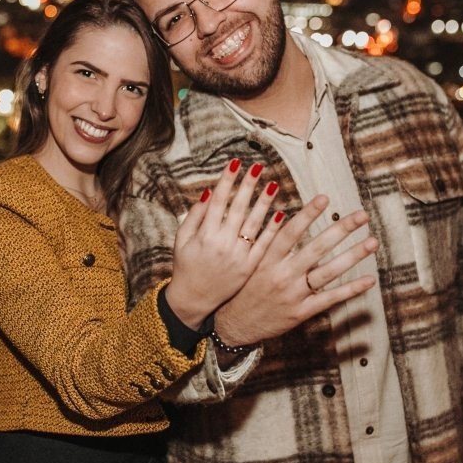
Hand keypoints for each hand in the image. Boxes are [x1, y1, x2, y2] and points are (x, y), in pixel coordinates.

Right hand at [164, 159, 282, 327]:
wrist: (194, 300)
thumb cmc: (185, 266)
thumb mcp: (182, 240)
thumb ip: (194, 216)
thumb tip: (209, 192)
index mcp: (204, 234)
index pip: (218, 201)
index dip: (228, 180)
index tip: (236, 163)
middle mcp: (222, 243)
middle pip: (238, 208)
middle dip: (248, 185)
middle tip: (258, 166)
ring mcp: (238, 256)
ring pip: (254, 224)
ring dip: (264, 203)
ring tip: (273, 183)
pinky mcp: (249, 267)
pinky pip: (264, 245)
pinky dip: (272, 229)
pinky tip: (281, 213)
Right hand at [212, 195, 378, 345]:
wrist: (233, 324)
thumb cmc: (242, 288)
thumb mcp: (249, 262)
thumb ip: (265, 239)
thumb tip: (282, 213)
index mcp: (267, 259)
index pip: (290, 231)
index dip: (308, 213)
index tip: (325, 197)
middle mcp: (282, 274)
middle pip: (316, 248)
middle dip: (341, 229)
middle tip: (361, 215)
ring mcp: (293, 294)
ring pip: (328, 272)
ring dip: (352, 256)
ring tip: (372, 242)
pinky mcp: (301, 312)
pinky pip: (330, 299)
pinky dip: (351, 289)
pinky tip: (369, 279)